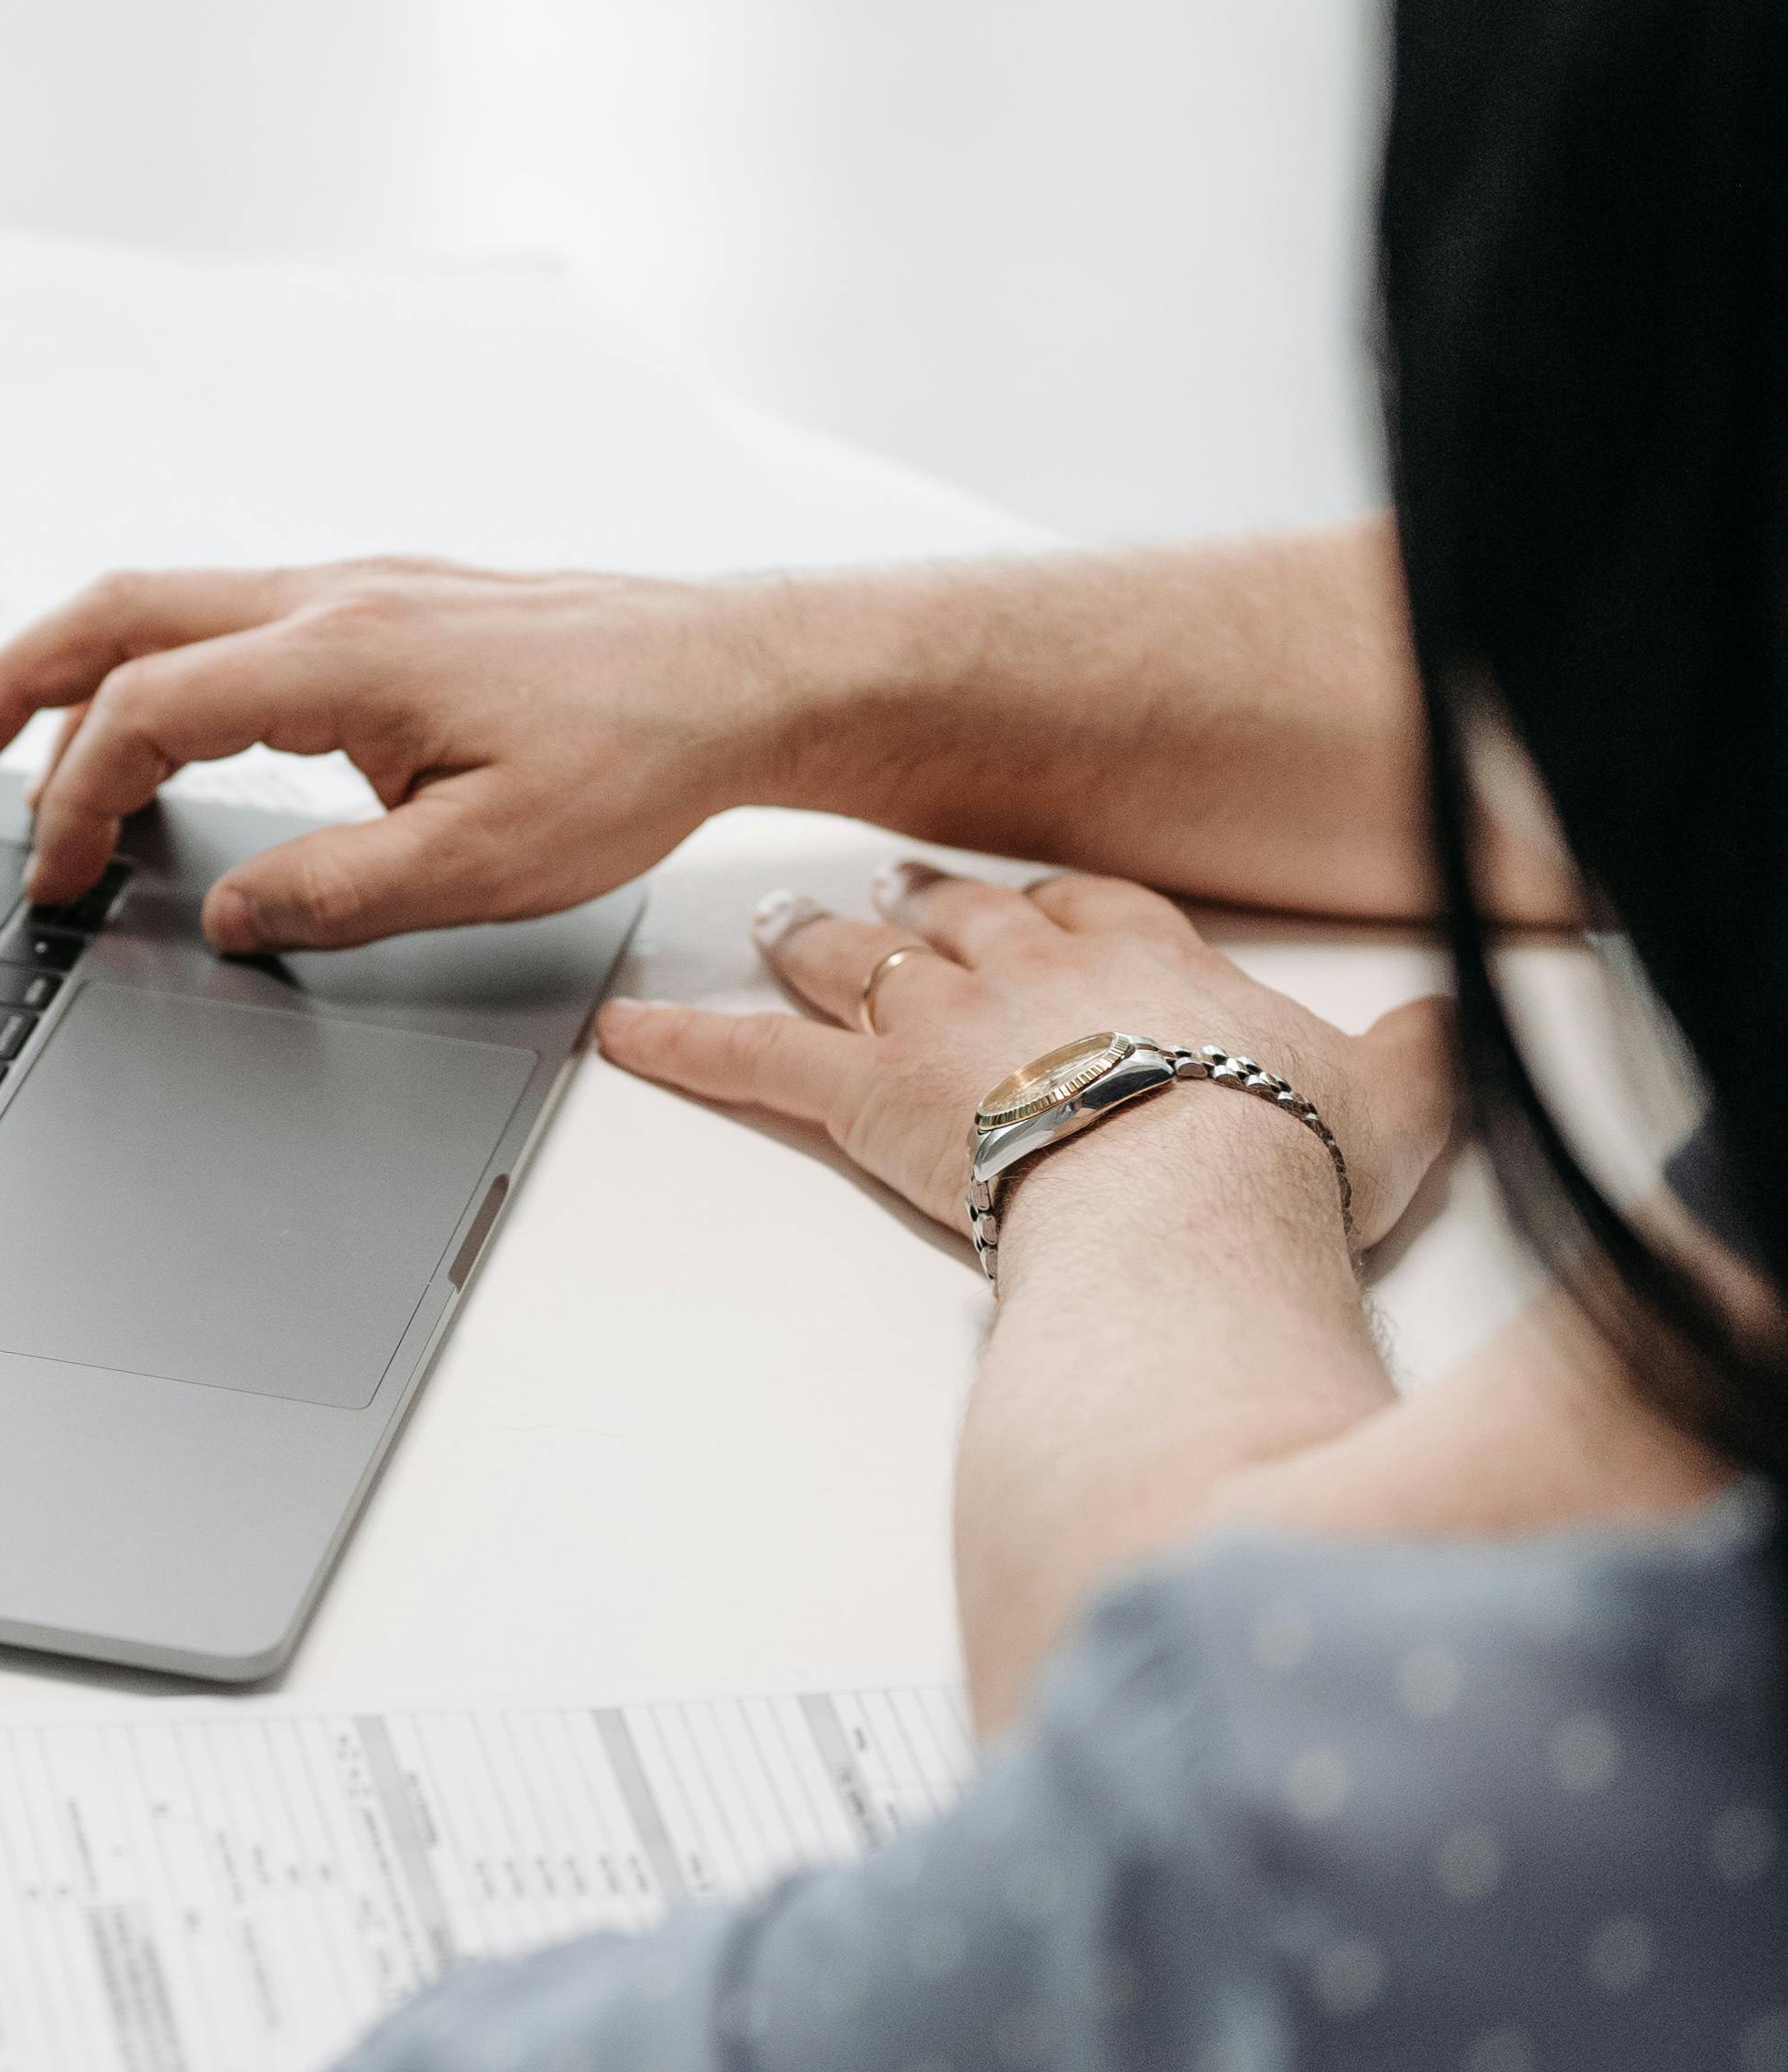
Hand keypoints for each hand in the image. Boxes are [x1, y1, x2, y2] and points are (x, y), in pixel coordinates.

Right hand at [0, 560, 794, 947]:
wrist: (735, 677)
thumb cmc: (632, 761)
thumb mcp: (484, 866)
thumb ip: (335, 896)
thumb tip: (226, 915)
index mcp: (341, 656)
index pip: (148, 709)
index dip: (75, 797)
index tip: (54, 879)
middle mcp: (333, 598)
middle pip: (120, 611)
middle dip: (13, 680)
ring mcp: (358, 589)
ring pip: (171, 602)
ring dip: (82, 670)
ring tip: (27, 754)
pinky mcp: (389, 606)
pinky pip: (232, 617)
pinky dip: (159, 664)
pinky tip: (163, 727)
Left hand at [598, 863, 1455, 1262]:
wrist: (1198, 1184)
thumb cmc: (1284, 1153)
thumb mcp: (1392, 1097)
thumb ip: (1411, 1060)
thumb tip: (1448, 1037)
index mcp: (1147, 956)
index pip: (1079, 905)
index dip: (1043, 902)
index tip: (1023, 894)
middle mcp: (1032, 962)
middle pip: (953, 916)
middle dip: (912, 902)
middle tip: (878, 886)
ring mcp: (941, 1018)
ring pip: (852, 959)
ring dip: (807, 942)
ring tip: (772, 929)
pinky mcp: (867, 1092)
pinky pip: (752, 1059)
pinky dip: (681, 1046)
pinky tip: (623, 1035)